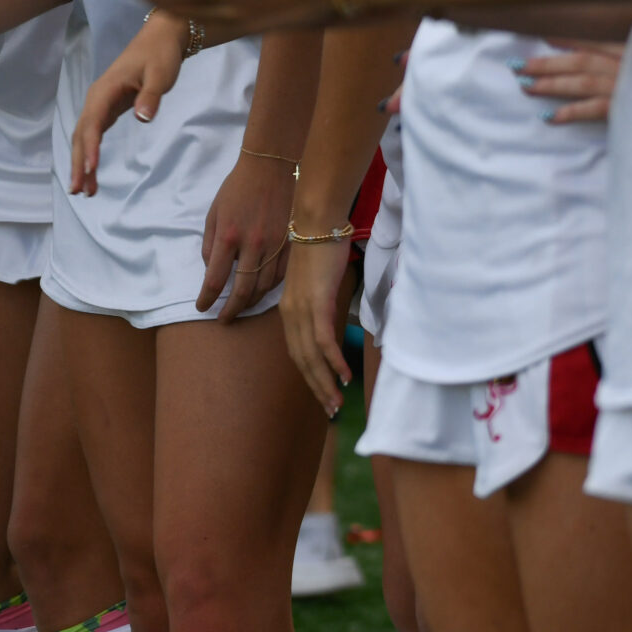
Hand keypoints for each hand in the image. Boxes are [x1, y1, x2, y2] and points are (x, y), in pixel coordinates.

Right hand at [70, 11, 187, 194]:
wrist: (160, 39)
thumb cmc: (160, 55)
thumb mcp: (160, 75)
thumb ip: (151, 97)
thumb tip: (142, 118)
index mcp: (105, 90)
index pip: (93, 122)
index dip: (91, 147)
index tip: (91, 169)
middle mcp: (96, 98)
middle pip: (82, 134)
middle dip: (78, 162)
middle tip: (78, 191)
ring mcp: (100, 104)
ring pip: (84, 137)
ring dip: (82, 162)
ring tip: (84, 191)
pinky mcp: (107, 109)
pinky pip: (93, 134)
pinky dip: (90, 153)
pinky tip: (92, 172)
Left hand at [196, 150, 295, 319]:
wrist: (271, 167)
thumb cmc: (237, 188)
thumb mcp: (214, 213)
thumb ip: (210, 244)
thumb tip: (211, 270)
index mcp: (229, 235)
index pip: (215, 278)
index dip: (207, 298)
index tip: (202, 308)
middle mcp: (253, 245)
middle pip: (241, 291)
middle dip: (230, 310)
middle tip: (223, 319)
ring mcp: (275, 246)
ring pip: (263, 287)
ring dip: (250, 303)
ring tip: (241, 308)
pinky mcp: (291, 244)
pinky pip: (281, 276)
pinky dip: (269, 289)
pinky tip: (261, 292)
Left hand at [280, 226, 355, 413]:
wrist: (317, 221)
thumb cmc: (319, 247)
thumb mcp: (315, 281)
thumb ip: (319, 303)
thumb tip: (332, 318)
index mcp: (288, 311)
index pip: (297, 351)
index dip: (308, 375)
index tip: (321, 392)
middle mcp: (290, 314)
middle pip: (302, 360)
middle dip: (316, 387)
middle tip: (330, 410)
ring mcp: (302, 309)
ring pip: (312, 356)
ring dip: (325, 382)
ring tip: (336, 403)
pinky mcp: (317, 303)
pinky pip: (324, 340)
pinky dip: (334, 360)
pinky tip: (343, 375)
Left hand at [518, 38, 622, 125]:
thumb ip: (622, 59)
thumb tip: (601, 53)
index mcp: (631, 53)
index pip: (595, 43)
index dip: (569, 40)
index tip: (544, 38)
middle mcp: (627, 67)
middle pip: (581, 61)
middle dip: (547, 64)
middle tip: (517, 65)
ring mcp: (626, 88)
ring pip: (582, 83)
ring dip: (552, 84)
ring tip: (525, 86)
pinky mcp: (626, 111)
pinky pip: (593, 110)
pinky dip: (570, 112)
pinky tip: (547, 116)